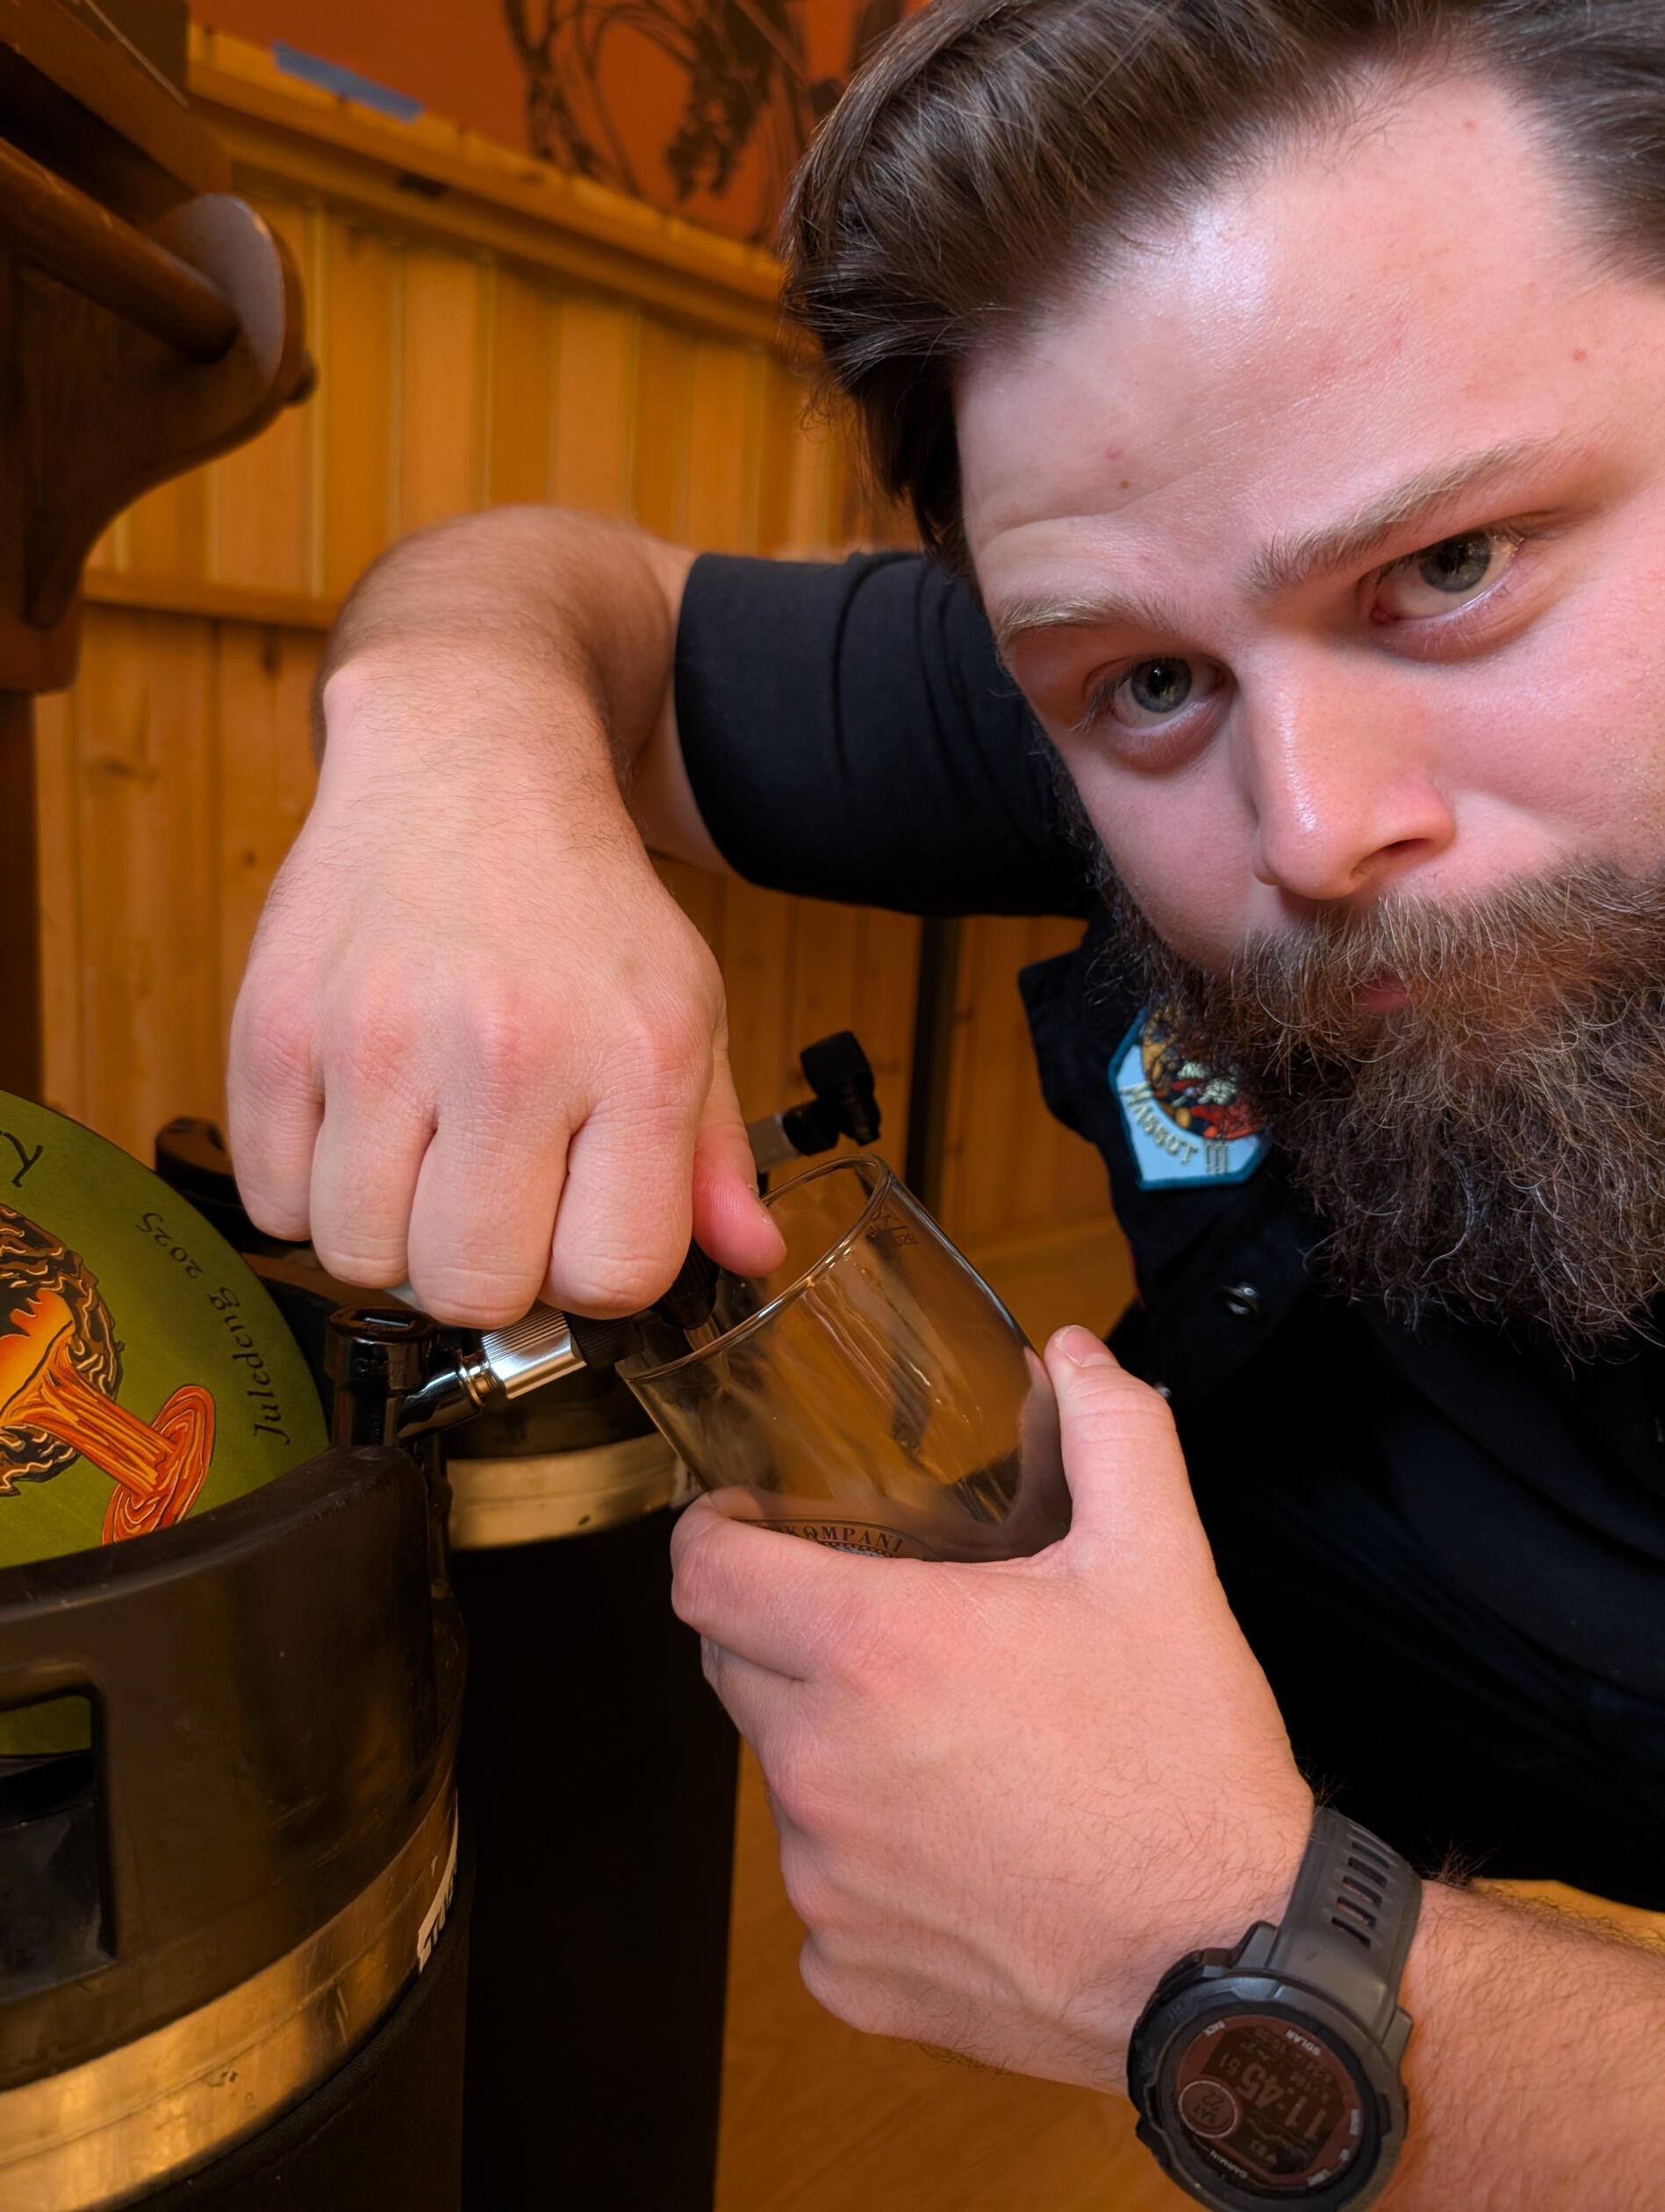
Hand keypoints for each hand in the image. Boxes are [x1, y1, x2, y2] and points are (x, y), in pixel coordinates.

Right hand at [228, 650, 781, 1325]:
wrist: (464, 764)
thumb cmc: (581, 908)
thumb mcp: (686, 1013)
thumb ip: (714, 1153)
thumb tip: (750, 1261)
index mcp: (637, 1057)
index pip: (613, 1276)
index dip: (594, 1272)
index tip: (579, 1226)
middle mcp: (512, 1049)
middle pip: (475, 1289)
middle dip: (488, 1270)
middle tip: (493, 1198)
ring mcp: (380, 1038)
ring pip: (362, 1260)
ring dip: (392, 1235)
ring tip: (423, 1158)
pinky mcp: (276, 1027)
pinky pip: (273, 1206)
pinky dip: (311, 1192)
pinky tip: (359, 1128)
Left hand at [672, 1326, 1312, 2088]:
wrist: (1237, 1965)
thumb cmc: (1187, 1761)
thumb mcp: (1159, 1565)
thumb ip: (1110, 1432)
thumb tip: (1074, 1353)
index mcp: (873, 1650)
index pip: (703, 1574)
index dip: (712, 1536)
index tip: (747, 1527)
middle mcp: (821, 1765)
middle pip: (733, 1669)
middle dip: (782, 1634)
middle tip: (879, 1629)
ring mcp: (826, 1881)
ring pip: (782, 1781)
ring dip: (833, 1749)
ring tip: (946, 1747)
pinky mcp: (850, 1971)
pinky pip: (825, 1895)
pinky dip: (869, 1866)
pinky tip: (962, 1854)